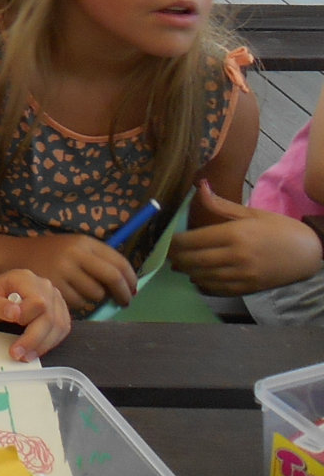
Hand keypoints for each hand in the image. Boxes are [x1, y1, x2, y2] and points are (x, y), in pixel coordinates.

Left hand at [0, 270, 70, 360]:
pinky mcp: (57, 311)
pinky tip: (35, 350)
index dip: (28, 318)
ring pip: (59, 326)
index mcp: (25, 278)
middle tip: (18, 353)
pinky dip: (49, 343)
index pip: (38, 301)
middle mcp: (43, 286)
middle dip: (34, 339)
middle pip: (50, 316)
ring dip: (43, 345)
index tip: (13, 328)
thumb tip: (15, 313)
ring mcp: (53, 298)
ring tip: (25, 356)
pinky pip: (61, 330)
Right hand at [10, 232, 137, 315]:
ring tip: (85, 292)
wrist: (15, 256)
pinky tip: (70, 294)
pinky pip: (80, 302)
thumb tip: (127, 283)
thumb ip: (98, 260)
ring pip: (97, 293)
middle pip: (112, 278)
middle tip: (125, 301)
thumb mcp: (74, 248)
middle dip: (123, 293)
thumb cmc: (50, 254)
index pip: (119, 261)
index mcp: (84, 242)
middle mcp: (76, 254)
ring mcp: (65, 271)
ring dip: (97, 298)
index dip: (131, 278)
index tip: (133, 289)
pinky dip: (80, 303)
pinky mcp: (55, 287)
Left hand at [171, 179, 322, 295]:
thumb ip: (221, 205)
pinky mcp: (249, 288)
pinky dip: (204, 285)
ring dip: (188, 272)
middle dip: (177, 259)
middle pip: (195, 261)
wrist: (309, 253)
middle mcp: (237, 256)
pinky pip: (219, 289)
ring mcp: (243, 275)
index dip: (175, 243)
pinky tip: (198, 278)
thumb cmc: (279, 229)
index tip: (165, 241)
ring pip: (204, 277)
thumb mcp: (251, 213)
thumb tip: (199, 186)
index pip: (194, 240)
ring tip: (179, 266)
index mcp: (235, 234)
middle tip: (167, 256)